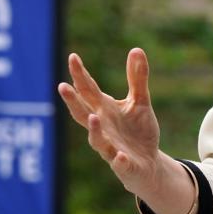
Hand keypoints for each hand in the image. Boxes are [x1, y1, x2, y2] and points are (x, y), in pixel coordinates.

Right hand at [58, 49, 167, 197]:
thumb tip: (136, 49)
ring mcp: (111, 147)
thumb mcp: (140, 101)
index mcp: (105, 110)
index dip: (80, 75)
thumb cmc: (138, 131)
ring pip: (97, 140)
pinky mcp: (124, 165)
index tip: (73, 57)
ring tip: (94, 117)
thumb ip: (137, 77)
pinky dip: (118, 160)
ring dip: (94, 130)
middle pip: (83, 114)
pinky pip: (119, 163)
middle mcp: (103, 128)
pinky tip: (119, 156)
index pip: (89, 91)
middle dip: (73, 102)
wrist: (149, 163)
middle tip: (63, 86)